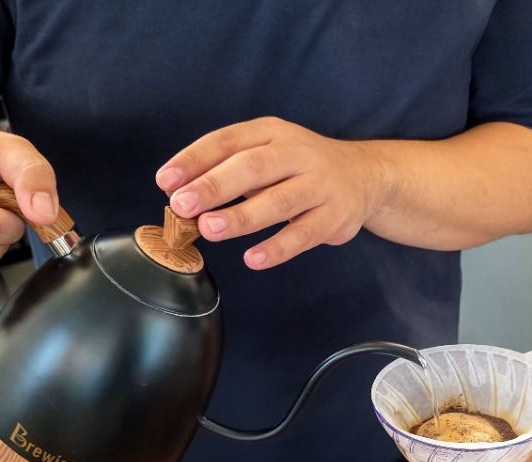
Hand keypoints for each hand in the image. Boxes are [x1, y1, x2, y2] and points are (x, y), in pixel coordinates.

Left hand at [155, 117, 387, 269]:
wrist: (365, 176)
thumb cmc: (301, 167)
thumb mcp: (268, 153)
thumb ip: (227, 169)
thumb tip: (178, 191)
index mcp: (273, 132)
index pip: (228, 141)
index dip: (195, 160)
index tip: (166, 180)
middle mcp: (298, 154)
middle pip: (253, 167)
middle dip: (214, 186)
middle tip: (182, 205)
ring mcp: (319, 185)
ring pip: (278, 201)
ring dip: (241, 217)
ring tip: (210, 229)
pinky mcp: (333, 217)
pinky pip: (303, 235)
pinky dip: (277, 248)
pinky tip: (253, 259)